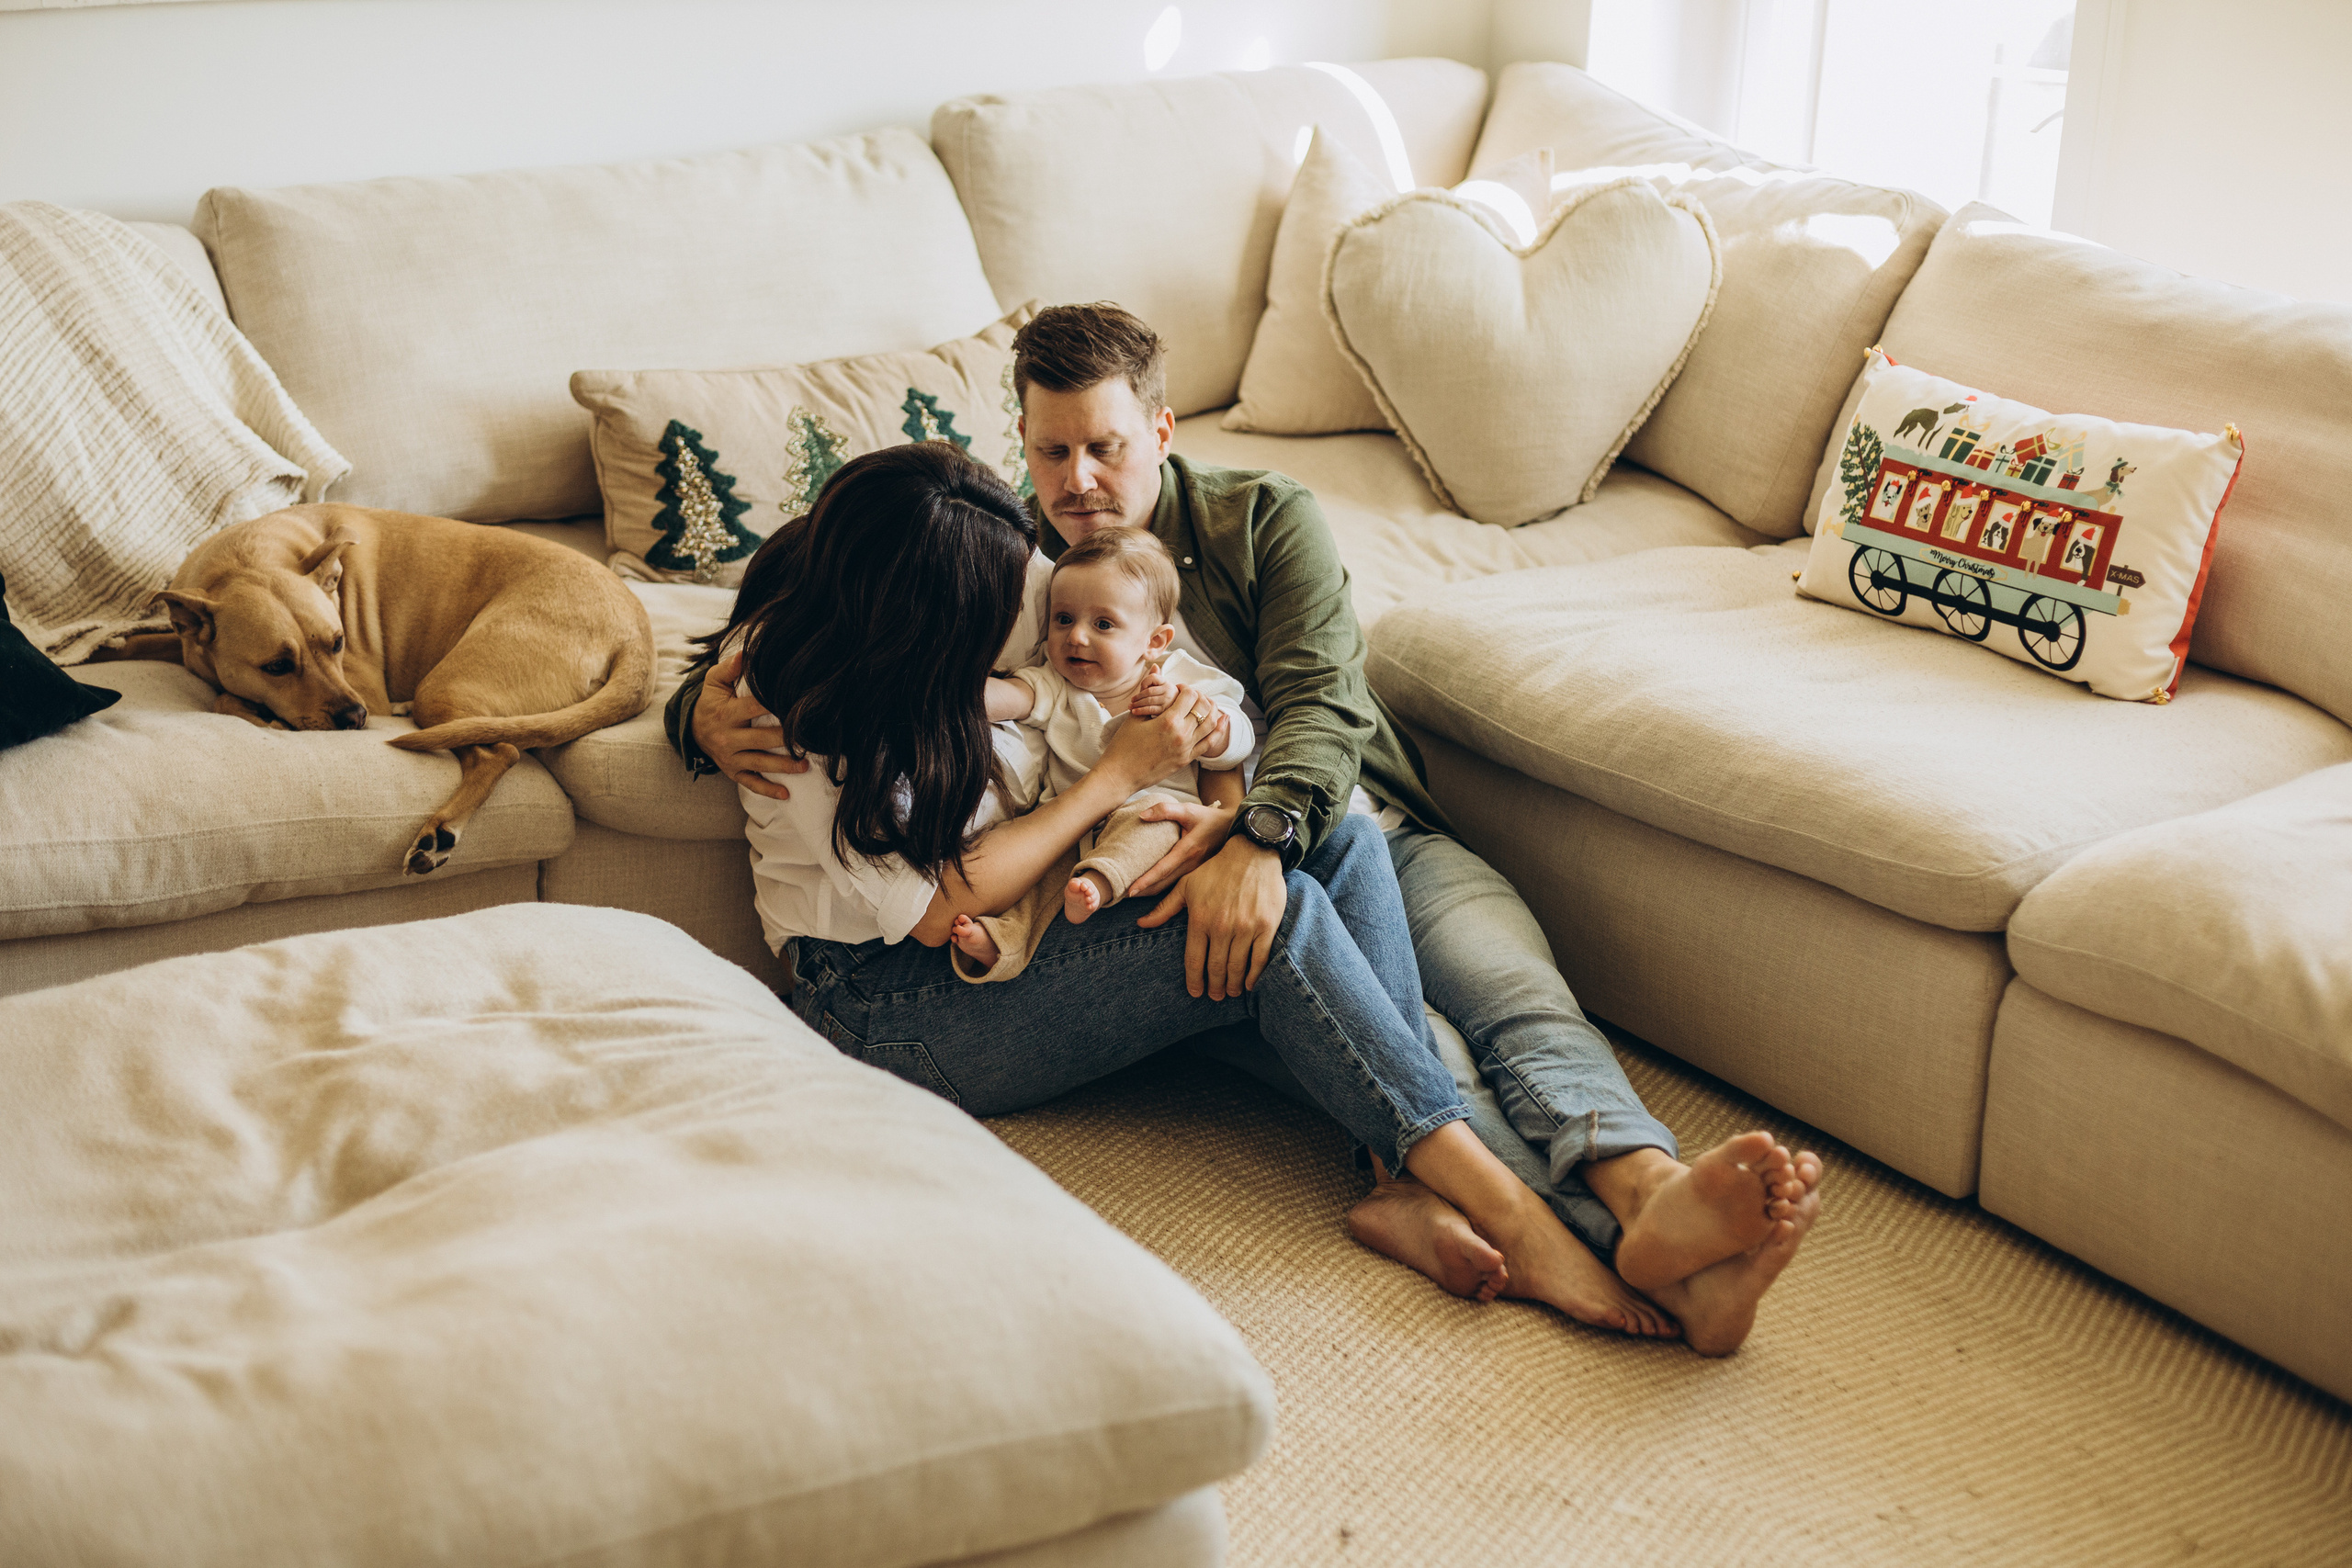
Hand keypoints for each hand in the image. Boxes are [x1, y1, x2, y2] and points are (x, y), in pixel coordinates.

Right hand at [694, 647, 804, 799]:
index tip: (795, 704)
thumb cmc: (711, 702)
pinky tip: (786, 794)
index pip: (753, 708)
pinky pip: (751, 783)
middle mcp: (728, 738)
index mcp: (726, 713)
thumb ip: (729, 668)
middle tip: (808, 738)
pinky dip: (768, 790)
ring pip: (759, 762)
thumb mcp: (713, 683)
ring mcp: (730, 757)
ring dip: (783, 766)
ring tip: (804, 765)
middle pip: (761, 739)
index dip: (773, 705)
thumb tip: (745, 654)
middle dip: (785, 739)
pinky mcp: (733, 771)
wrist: (692, 730)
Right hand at [1099, 682, 1228, 791]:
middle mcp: (1182, 734)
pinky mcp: (1187, 759)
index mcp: (1168, 721)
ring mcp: (1186, 748)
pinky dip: (1218, 729)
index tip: (1178, 689)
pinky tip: (1222, 720)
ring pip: (1211, 724)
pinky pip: (1209, 743)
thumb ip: (1148, 692)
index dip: (1185, 688)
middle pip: (1203, 707)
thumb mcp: (1135, 716)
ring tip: (1206, 704)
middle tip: (1191, 696)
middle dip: (1199, 697)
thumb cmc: (1123, 746)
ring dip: (1212, 710)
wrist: (1121, 775)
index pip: (1189, 695)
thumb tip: (1155, 668)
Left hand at [1127, 799, 1235, 897]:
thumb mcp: (1188, 809)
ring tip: (1132, 895)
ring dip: (1151, 893)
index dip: (1145, 881)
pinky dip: (1162, 889)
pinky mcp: (1196, 874)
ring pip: (1169, 888)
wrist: (1235, 829)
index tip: (1130, 890)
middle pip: (1163, 884)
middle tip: (1122, 895)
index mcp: (1188, 851)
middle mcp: (1191, 866)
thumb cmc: (1209, 819)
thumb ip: (1165, 810)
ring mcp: (1195, 872)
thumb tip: (1142, 816)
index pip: (1162, 870)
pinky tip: (1150, 889)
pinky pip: (1176, 885)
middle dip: (1143, 892)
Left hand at [1129, 666, 1175, 717]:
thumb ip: (1155, 677)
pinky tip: (1134, 711)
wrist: (1177, 707)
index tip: (1140, 689)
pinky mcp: (1164, 710)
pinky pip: (1150, 709)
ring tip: (1131, 706)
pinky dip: (1141, 711)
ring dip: (1137, 704)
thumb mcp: (1161, 685)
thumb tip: (1154, 665)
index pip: (1152, 678)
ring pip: (1148, 701)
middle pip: (1148, 691)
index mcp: (1166, 682)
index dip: (1144, 682)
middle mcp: (1168, 690)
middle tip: (1131, 700)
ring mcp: (1167, 701)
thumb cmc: (1165, 695)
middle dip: (1138, 696)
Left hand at [1137, 835, 1284, 999]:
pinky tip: (1250, 983)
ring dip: (1234, 985)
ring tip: (1231, 992)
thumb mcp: (1186, 886)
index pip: (1194, 960)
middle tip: (1215, 996)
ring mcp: (1245, 927)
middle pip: (1216, 968)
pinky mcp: (1266, 926)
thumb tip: (1141, 924)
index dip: (1194, 981)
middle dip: (1215, 987)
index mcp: (1199, 919)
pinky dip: (1255, 975)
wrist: (1252, 853)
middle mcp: (1221, 926)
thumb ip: (1164, 908)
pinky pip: (1260, 959)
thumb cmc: (1216, 870)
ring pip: (1237, 967)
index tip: (1195, 993)